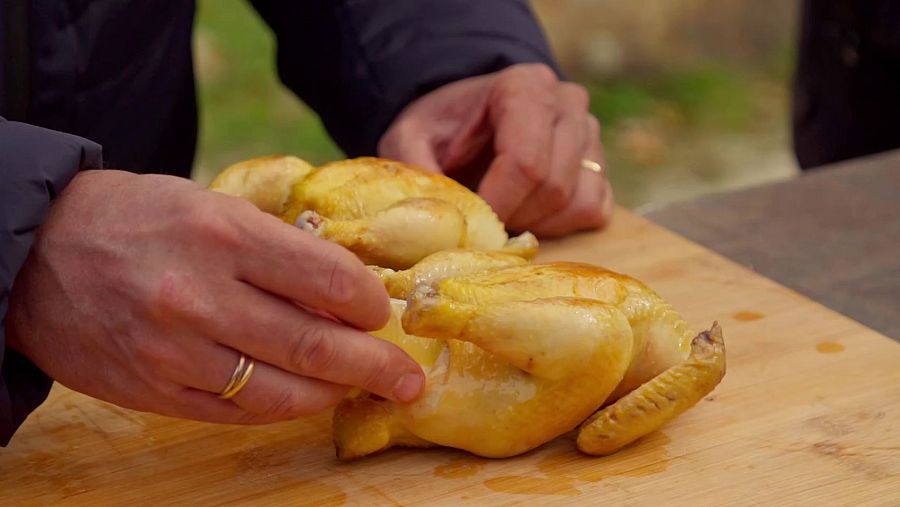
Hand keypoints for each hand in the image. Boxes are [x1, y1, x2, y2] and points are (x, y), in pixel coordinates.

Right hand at [6, 170, 423, 423]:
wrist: (36, 257)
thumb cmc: (135, 219)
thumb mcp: (208, 204)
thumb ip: (276, 245)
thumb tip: (346, 286)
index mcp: (222, 234)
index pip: (328, 277)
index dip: (369, 302)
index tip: (382, 311)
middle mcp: (200, 296)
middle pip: (315, 344)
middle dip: (375, 365)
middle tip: (408, 379)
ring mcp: (174, 351)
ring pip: (281, 391)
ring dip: (333, 394)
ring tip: (360, 390)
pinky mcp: (154, 391)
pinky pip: (237, 412)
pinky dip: (281, 408)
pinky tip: (306, 399)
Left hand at [379, 63, 613, 236]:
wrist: (462, 120)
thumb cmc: (439, 129)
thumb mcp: (409, 140)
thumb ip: (417, 170)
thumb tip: (441, 217)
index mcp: (525, 87)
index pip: (526, 162)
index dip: (497, 204)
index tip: (470, 225)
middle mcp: (567, 103)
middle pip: (552, 187)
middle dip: (513, 217)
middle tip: (480, 221)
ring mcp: (590, 135)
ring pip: (576, 202)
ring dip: (535, 223)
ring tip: (501, 212)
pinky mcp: (599, 166)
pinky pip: (593, 209)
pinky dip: (560, 225)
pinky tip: (528, 214)